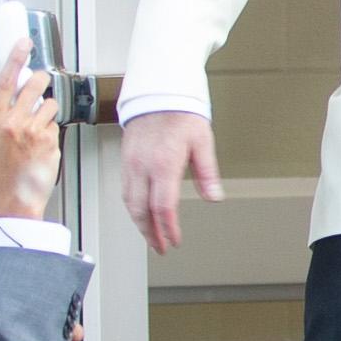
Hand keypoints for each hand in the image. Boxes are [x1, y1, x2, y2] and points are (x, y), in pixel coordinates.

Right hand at [0, 39, 62, 219]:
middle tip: (42, 83)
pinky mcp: (47, 139)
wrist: (14, 197)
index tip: (23, 43)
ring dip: (48, 114)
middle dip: (41, 81)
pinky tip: (43, 146)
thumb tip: (17, 93)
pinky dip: (52, 132)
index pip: (5, 81)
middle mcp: (11, 122)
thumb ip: (3, 115)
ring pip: (49, 104)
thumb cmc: (4, 171)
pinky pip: (55, 124)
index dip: (15, 58)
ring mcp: (31, 130)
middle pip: (34, 84)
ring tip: (38, 132)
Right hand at [120, 108, 220, 257]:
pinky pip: (125, 190)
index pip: (163, 206)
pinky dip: (132, 208)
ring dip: (139, 224)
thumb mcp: (202, 141)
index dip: (168, 228)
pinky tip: (141, 214)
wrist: (157, 93)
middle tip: (160, 248)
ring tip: (151, 237)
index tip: (175, 240)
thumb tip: (215, 197)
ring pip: (129, 202)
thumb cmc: (181, 113)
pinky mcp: (125, 160)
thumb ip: (208, 172)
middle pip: (140, 210)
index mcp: (163, 163)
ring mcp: (131, 164)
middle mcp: (143, 166)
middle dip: (150, 233)